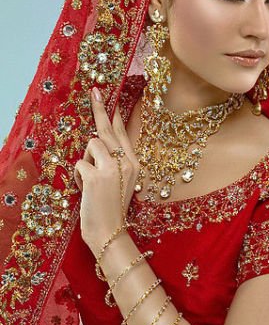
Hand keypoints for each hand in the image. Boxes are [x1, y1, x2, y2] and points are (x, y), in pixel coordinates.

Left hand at [74, 87, 139, 254]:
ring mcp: (112, 168)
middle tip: (94, 92)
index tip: (111, 100)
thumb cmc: (112, 208)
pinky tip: (85, 189)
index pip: (123, 133)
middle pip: (108, 129)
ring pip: (91, 145)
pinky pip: (79, 164)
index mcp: (134, 163)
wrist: (110, 233)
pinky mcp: (96, 176)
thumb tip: (99, 141)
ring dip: (85, 161)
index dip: (116, 115)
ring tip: (90, 181)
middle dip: (99, 109)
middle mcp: (126, 162)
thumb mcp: (122, 183)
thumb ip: (115, 163)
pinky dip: (77, 177)